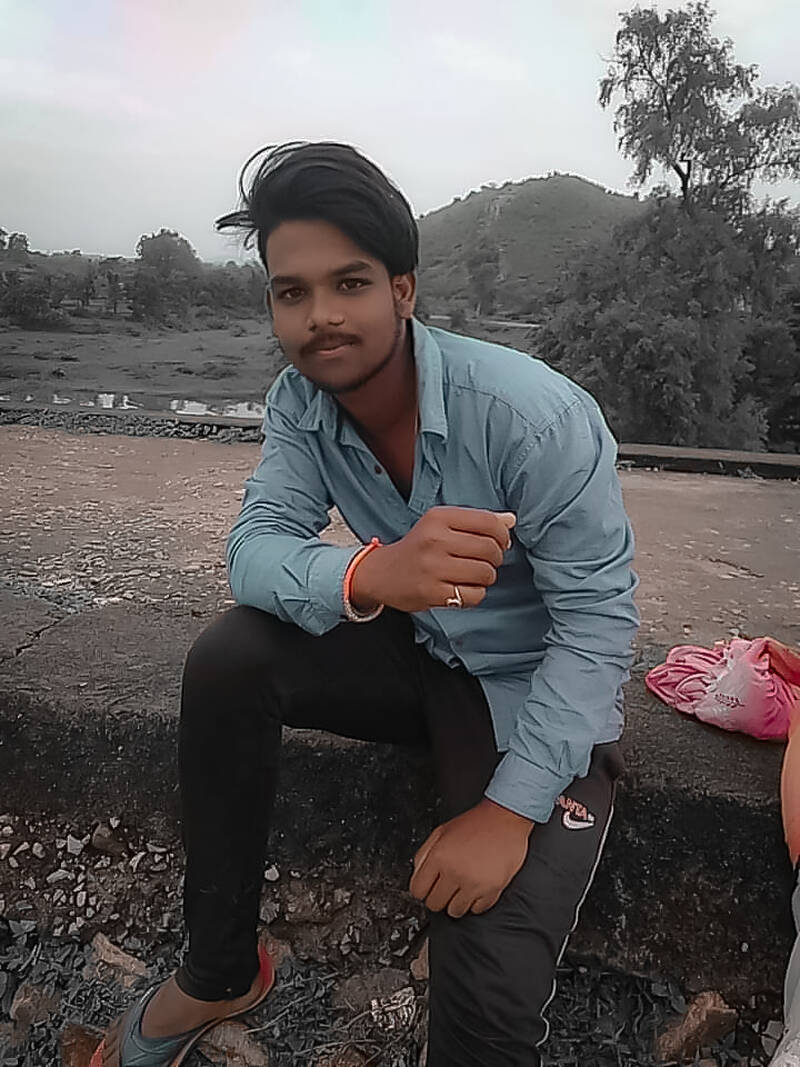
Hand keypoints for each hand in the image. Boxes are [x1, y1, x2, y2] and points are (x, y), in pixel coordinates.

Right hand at [351, 506, 515, 613]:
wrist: (381, 573)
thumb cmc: (419, 547)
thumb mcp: (441, 525)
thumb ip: (475, 521)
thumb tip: (511, 520)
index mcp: (439, 518)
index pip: (488, 522)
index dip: (502, 535)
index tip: (499, 542)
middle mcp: (435, 540)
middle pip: (490, 549)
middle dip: (495, 558)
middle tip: (484, 561)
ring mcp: (432, 568)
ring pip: (485, 573)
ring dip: (486, 577)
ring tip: (472, 576)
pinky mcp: (432, 593)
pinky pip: (474, 595)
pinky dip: (475, 594)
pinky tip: (462, 589)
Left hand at [408, 798, 533, 918]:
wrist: (504, 819)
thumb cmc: (475, 823)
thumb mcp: (440, 831)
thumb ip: (424, 854)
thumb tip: (417, 875)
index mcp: (439, 857)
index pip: (418, 890)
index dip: (421, 889)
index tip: (427, 887)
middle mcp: (455, 872)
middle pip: (434, 904)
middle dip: (437, 897)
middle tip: (445, 886)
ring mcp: (474, 883)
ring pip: (455, 912)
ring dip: (456, 902)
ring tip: (461, 888)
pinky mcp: (492, 889)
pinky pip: (477, 910)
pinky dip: (475, 902)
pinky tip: (475, 888)